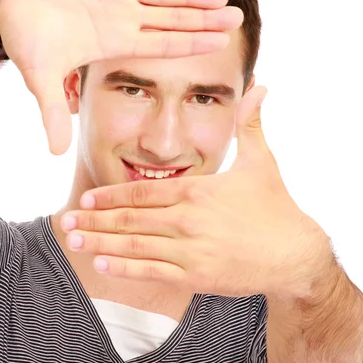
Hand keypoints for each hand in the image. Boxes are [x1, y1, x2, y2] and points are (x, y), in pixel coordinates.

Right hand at [0, 0, 243, 154]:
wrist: (5, 1)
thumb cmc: (23, 37)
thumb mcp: (40, 76)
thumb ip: (52, 111)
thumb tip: (56, 153)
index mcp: (113, 42)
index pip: (161, 44)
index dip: (191, 44)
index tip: (222, 45)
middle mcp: (120, 16)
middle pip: (171, 18)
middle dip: (203, 19)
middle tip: (236, 19)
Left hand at [61, 87, 333, 299]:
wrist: (295, 253)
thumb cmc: (276, 207)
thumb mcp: (262, 161)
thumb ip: (251, 125)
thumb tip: (262, 85)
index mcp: (197, 190)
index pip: (143, 192)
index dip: (111, 194)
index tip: (87, 196)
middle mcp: (188, 219)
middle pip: (130, 218)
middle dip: (95, 219)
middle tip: (67, 219)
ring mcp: (190, 250)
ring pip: (134, 245)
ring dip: (100, 241)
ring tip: (73, 240)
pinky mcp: (196, 276)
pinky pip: (152, 272)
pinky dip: (124, 268)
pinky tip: (100, 263)